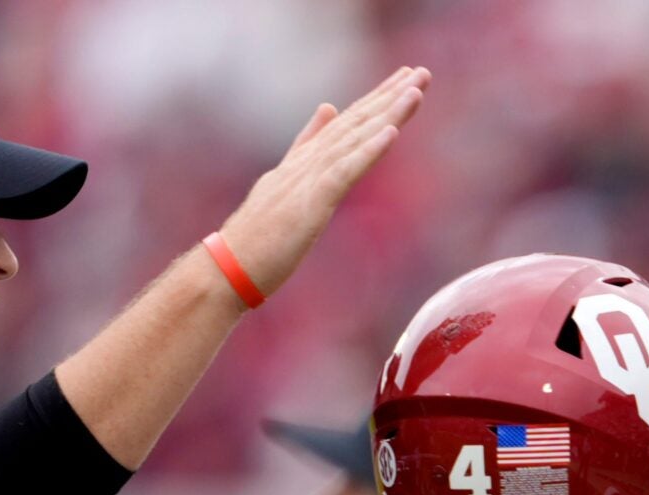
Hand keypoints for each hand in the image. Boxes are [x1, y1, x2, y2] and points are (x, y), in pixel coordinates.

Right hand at [216, 67, 430, 298]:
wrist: (226, 269)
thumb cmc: (255, 240)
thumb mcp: (284, 187)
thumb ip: (305, 149)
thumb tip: (327, 110)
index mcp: (302, 164)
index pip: (345, 126)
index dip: (375, 101)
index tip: (404, 80)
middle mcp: (305, 164)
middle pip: (354, 123)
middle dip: (390, 96)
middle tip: (422, 73)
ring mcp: (306, 181)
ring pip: (354, 140)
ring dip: (388, 113)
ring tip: (416, 90)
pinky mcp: (309, 203)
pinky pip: (344, 172)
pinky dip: (368, 151)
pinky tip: (392, 132)